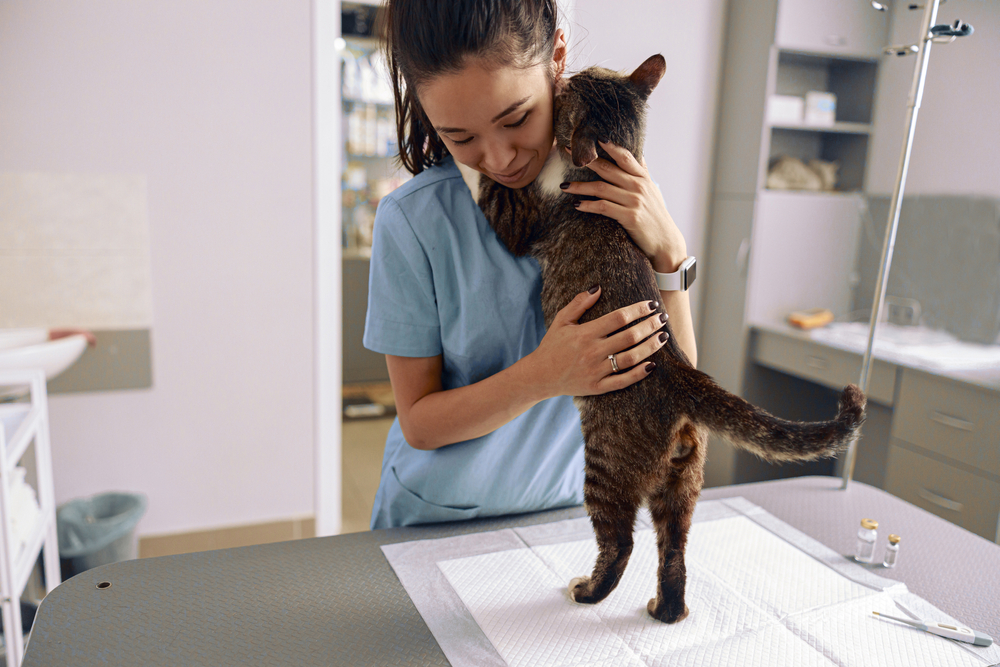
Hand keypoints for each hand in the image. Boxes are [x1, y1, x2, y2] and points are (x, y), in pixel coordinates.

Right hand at [525, 286, 668, 398]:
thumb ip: (579, 303)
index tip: (651, 305)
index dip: (638, 310)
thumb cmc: (552, 345)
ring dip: (650, 347)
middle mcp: (592, 351)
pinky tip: (652, 364)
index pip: (618, 318)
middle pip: (629, 336)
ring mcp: (596, 371)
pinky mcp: (597, 387)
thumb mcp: (561, 320)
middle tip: (663, 318)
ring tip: (663, 337)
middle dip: (650, 326)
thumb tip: (598, 287)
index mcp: (585, 333)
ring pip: (630, 358)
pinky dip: (639, 373)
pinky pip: (623, 381)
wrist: (539, 376)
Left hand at [561, 141, 687, 272]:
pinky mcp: (630, 216)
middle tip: (568, 152)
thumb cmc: (656, 216)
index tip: (591, 136)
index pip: (624, 155)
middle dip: (586, 160)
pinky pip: (603, 207)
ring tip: (564, 186)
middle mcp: (639, 186)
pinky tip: (577, 204)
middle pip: (607, 168)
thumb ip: (643, 172)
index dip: (609, 145)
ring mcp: (634, 201)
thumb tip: (639, 154)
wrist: (666, 242)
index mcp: (643, 177)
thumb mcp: (653, 190)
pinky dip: (588, 205)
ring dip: (580, 186)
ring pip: (601, 188)